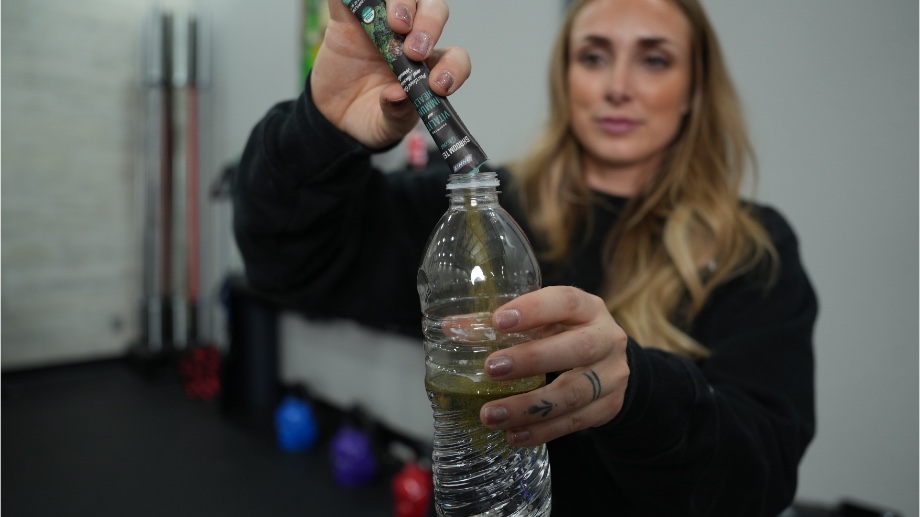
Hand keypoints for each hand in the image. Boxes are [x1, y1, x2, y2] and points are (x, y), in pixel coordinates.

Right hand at [313, 0, 470, 148]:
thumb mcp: (385, 127)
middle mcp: (409, 39)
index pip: (454, 57)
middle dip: (431, 24)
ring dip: (404, 3)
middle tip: (415, 50)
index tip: (439, 85)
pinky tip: (363, 4)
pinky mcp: (349, 16)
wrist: (332, 115)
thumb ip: (396, 114)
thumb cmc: (370, 116)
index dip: (453, 66)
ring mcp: (381, 24)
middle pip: (434, 11)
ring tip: (396, 25)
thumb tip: (398, 95)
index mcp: (428, 67)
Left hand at [479, 286, 629, 446]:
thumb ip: (501, 324)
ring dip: (529, 407)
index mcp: (588, 308)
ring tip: (492, 415)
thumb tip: (451, 329)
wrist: (608, 366)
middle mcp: (607, 339)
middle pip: (577, 349)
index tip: (498, 321)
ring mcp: (612, 376)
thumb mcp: (543, 323)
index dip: (534, 309)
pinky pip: (576, 422)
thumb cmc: (565, 336)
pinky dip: (542, 431)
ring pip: (574, 393)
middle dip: (531, 360)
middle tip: (491, 369)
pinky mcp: (609, 407)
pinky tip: (513, 434)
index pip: (566, 302)